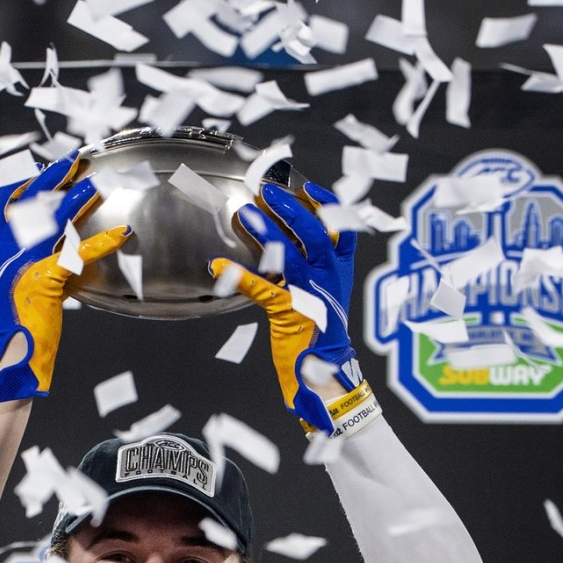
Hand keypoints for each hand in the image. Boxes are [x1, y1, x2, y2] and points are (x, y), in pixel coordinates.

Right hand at [0, 152, 130, 403]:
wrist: (11, 354)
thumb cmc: (20, 323)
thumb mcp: (21, 284)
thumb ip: (35, 261)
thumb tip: (60, 243)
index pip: (1, 203)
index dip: (20, 182)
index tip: (41, 167)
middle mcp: (6, 251)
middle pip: (30, 201)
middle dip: (53, 176)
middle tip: (75, 158)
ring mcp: (23, 264)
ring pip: (54, 219)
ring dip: (79, 196)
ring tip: (101, 181)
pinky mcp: (44, 279)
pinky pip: (77, 254)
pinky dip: (102, 242)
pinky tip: (123, 234)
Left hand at [209, 182, 362, 433]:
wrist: (323, 374)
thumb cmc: (316, 331)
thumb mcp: (319, 292)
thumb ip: (307, 265)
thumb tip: (282, 236)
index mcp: (340, 271)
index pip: (343, 230)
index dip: (329, 206)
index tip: (309, 187)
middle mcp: (331, 280)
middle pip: (318, 235)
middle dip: (293, 210)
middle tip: (269, 191)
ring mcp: (313, 296)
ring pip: (292, 257)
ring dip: (268, 233)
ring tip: (245, 213)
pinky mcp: (290, 314)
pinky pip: (262, 290)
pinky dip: (239, 277)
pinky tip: (218, 267)